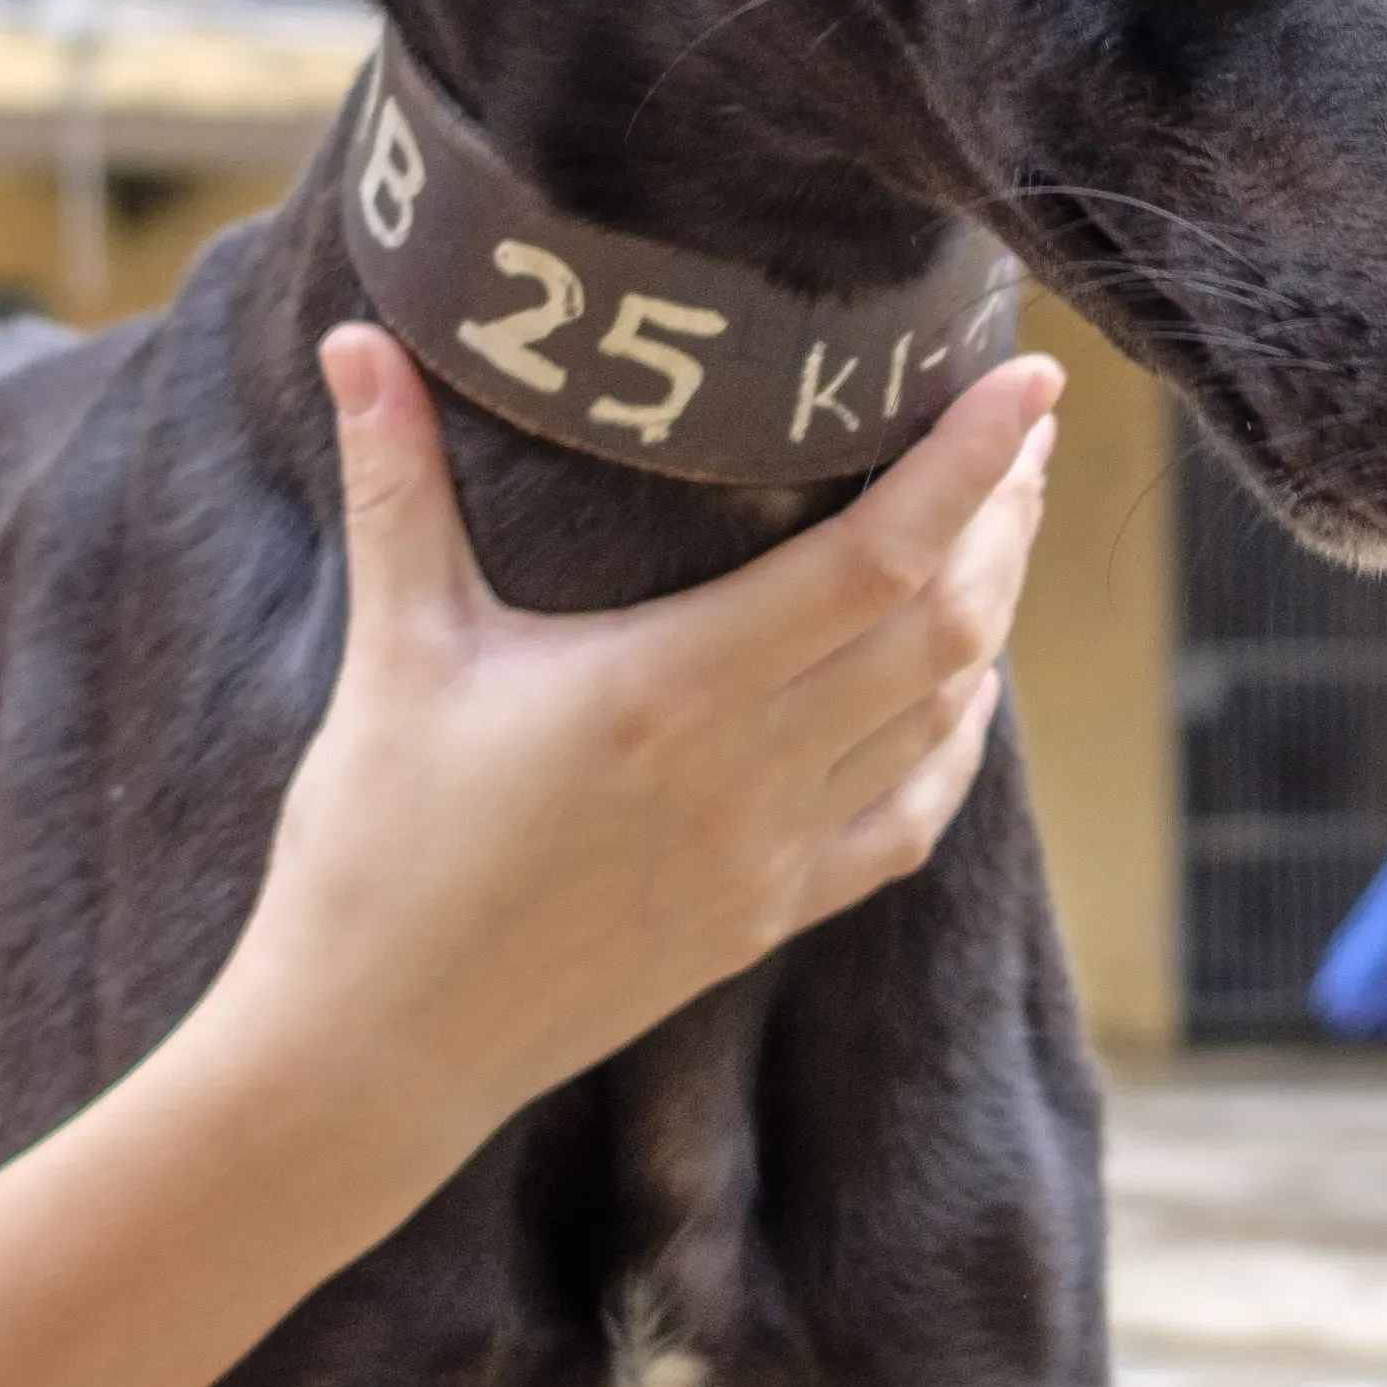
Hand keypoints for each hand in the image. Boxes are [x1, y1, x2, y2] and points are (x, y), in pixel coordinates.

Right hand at [218, 327, 1060, 1153]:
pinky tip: (960, 684)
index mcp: (671, 692)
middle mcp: (749, 775)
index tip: (1032, 385)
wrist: (378, 1051)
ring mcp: (770, 856)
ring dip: (992, 612)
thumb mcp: (393, 650)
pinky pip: (907, 817)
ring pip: (942, 716)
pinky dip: (954, 738)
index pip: (878, 559)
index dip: (971, 466)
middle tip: (1025, 428)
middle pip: (944, 626)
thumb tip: (354, 334)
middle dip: (1005, 516)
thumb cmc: (373, 849)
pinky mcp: (765, 918)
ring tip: (1005, 523)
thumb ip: (394, 484)